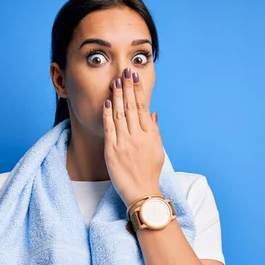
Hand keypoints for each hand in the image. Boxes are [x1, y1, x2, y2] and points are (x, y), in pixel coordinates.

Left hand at [103, 67, 163, 206]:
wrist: (142, 192)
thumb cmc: (150, 172)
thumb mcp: (157, 150)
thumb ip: (154, 129)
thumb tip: (153, 112)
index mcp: (150, 134)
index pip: (143, 107)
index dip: (138, 90)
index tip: (135, 77)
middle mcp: (138, 136)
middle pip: (132, 107)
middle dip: (128, 87)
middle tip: (125, 71)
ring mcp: (124, 143)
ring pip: (120, 114)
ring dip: (118, 96)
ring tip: (115, 81)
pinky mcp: (112, 151)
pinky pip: (109, 129)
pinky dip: (108, 115)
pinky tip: (107, 102)